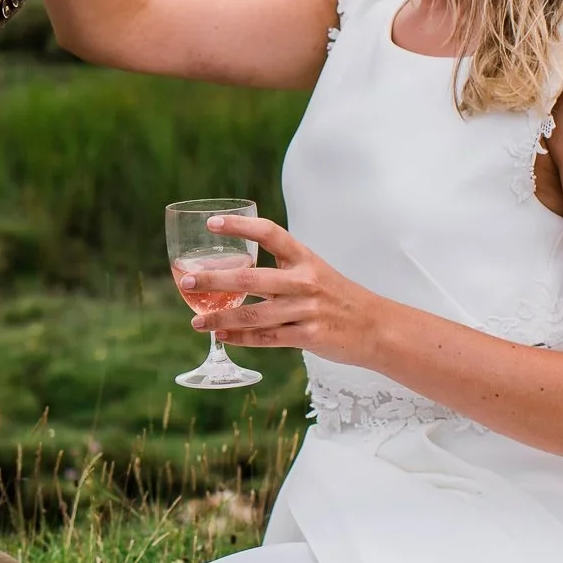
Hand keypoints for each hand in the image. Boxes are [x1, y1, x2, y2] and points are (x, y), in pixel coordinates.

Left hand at [179, 214, 383, 366]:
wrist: (377, 327)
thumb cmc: (339, 297)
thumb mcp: (315, 271)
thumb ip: (282, 269)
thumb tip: (238, 271)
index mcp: (304, 258)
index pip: (270, 233)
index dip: (240, 226)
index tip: (211, 224)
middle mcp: (304, 281)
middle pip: (250, 278)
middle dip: (213, 281)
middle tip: (186, 282)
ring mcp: (306, 310)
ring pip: (254, 315)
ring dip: (220, 319)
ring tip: (196, 322)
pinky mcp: (308, 336)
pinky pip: (267, 339)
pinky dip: (241, 339)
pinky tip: (222, 337)